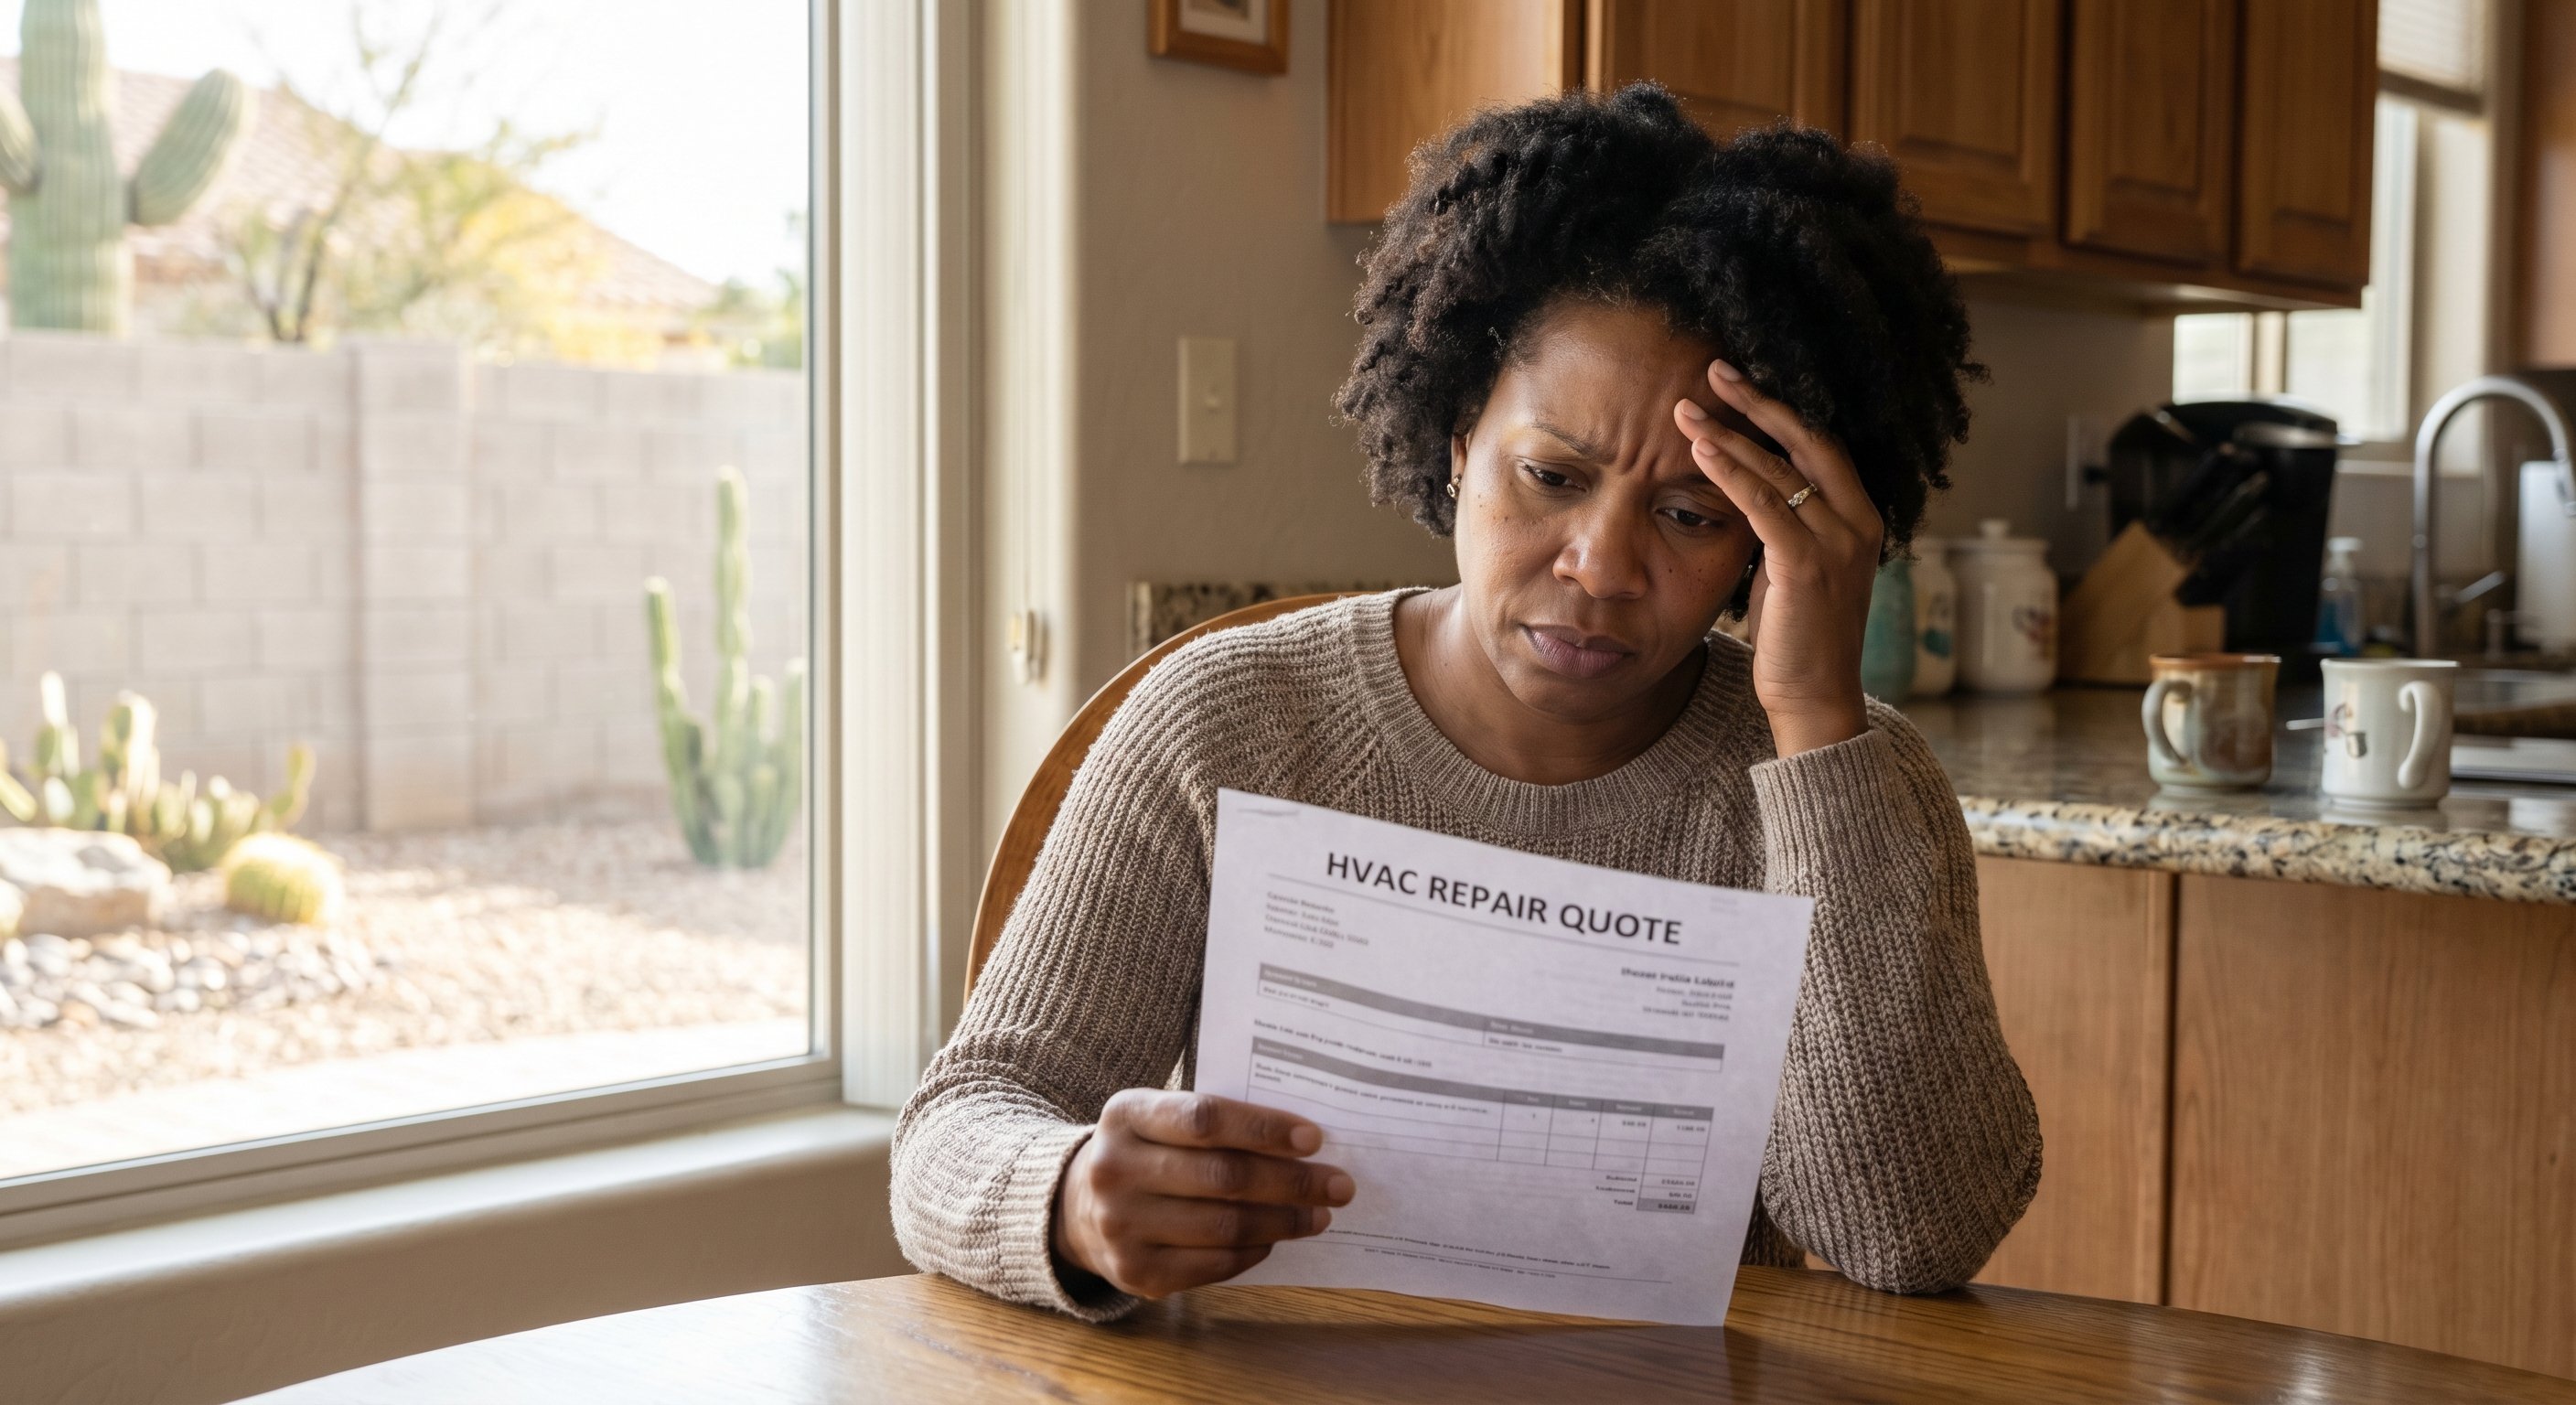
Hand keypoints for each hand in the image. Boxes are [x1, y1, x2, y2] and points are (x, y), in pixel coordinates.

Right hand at [1052, 1089, 1353, 1298]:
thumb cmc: (1145, 1152)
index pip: (1206, 1118)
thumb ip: (1215, 1121)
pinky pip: (1213, 1264)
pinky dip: (1253, 1251)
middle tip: (1337, 1184)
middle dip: (1291, 1182)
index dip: (1265, 1129)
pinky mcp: (1135, 1272)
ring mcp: (1121, 1226)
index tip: (1314, 1138)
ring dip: (1283, 1221)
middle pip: (1223, 1177)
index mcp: (1125, 1115)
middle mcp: (1115, 1169)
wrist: (1078, 1208)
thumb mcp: (1159, 1118)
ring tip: (1318, 1215)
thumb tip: (1302, 1142)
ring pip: (1224, 1226)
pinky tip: (1273, 1239)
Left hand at [1673, 358, 1881, 756]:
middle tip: (1714, 371)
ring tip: (1687, 409)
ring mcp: (1838, 543)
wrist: (1815, 697)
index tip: (1739, 384)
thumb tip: (1743, 484)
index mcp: (1860, 517)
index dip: (1781, 410)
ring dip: (1729, 434)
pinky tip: (1701, 451)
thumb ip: (1780, 524)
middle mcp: (1858, 522)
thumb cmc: (1797, 635)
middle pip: (1808, 441)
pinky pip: (1765, 506)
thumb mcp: (1791, 565)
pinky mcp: (1807, 566)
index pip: (1822, 445)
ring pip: (1781, 469)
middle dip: (1759, 402)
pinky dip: (1731, 473)